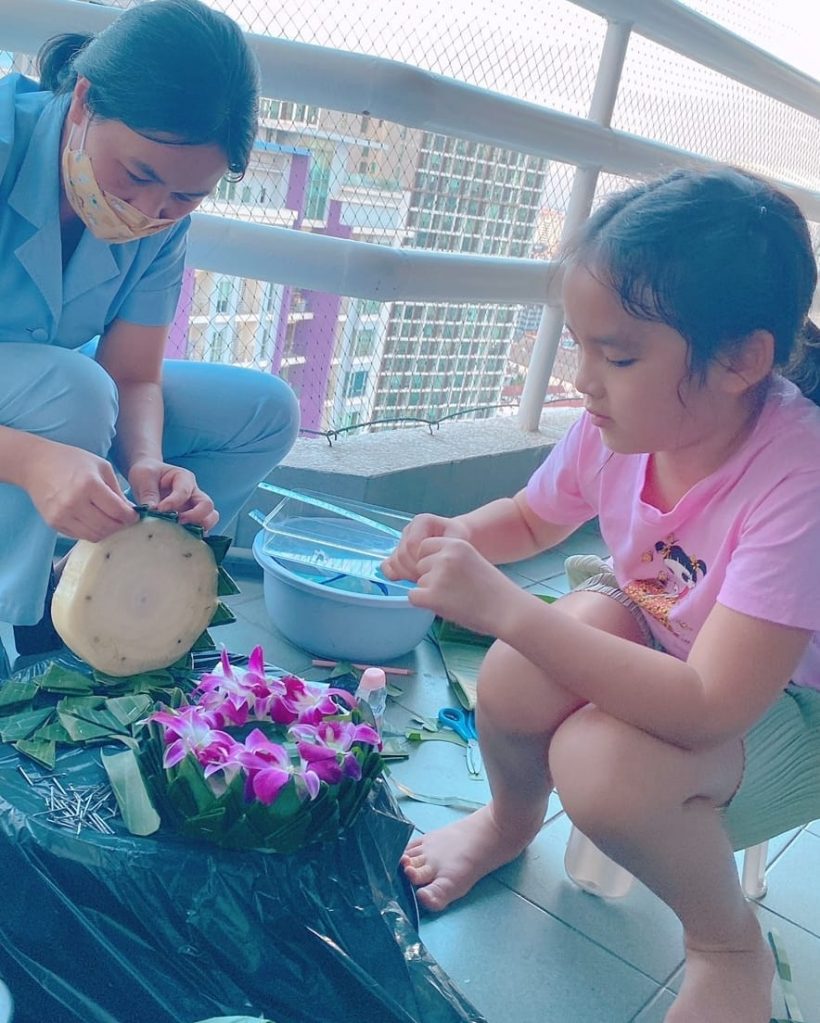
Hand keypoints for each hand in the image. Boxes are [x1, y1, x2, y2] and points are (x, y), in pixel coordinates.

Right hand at [22, 439, 137, 541]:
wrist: (36, 464)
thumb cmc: (71, 461)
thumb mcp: (101, 467)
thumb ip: (117, 491)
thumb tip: (130, 511)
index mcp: (90, 485)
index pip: (118, 511)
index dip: (130, 517)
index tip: (134, 516)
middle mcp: (74, 502)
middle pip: (107, 527)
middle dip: (120, 526)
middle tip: (123, 520)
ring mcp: (62, 515)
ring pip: (94, 535)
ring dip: (106, 531)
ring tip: (109, 521)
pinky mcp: (53, 523)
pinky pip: (79, 535)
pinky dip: (91, 531)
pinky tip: (93, 520)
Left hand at [128, 458, 218, 530]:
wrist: (147, 478)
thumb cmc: (148, 473)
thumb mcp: (144, 476)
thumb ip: (148, 493)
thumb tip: (151, 511)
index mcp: (184, 478)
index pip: (185, 491)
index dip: (173, 502)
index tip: (159, 509)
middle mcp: (193, 493)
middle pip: (207, 505)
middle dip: (196, 516)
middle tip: (178, 522)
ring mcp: (193, 507)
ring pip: (210, 518)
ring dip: (199, 527)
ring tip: (182, 532)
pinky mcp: (189, 519)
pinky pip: (199, 529)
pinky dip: (193, 535)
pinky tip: (179, 539)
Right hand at [381, 513, 470, 582]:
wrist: (458, 542)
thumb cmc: (460, 541)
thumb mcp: (460, 540)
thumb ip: (448, 548)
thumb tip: (434, 562)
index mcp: (422, 521)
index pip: (412, 544)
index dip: (421, 560)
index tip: (434, 569)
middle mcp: (409, 529)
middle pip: (401, 554)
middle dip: (414, 569)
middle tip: (430, 578)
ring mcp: (402, 542)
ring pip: (394, 561)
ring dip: (407, 574)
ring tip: (424, 579)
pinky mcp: (398, 554)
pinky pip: (388, 566)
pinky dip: (395, 575)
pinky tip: (410, 579)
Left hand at [408, 535, 523, 636]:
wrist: (507, 611)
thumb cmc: (493, 591)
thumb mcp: (472, 561)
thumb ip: (449, 559)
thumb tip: (421, 568)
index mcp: (456, 544)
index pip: (424, 546)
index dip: (431, 561)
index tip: (445, 573)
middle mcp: (445, 556)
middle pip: (420, 564)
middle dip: (430, 577)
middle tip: (453, 590)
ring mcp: (438, 575)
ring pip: (419, 582)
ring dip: (430, 592)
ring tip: (455, 599)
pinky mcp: (432, 596)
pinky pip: (413, 597)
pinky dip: (424, 604)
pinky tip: (445, 606)